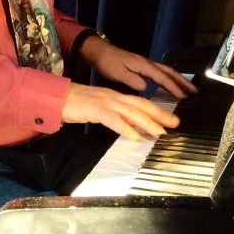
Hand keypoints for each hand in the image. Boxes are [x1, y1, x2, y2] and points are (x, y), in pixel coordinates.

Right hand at [61, 82, 178, 140]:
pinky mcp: (94, 109)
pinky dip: (124, 128)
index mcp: (115, 97)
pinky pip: (112, 119)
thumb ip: (117, 116)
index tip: (171, 119)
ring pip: (130, 111)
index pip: (140, 102)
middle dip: (159, 114)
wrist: (57, 97)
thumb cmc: (78, 104)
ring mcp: (104, 102)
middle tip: (175, 123)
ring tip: (160, 132)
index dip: (156, 110)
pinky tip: (134, 136)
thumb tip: (133, 128)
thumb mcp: (101, 109)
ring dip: (147, 122)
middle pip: (140, 104)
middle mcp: (113, 97)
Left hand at [79, 34, 197, 98]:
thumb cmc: (108, 62)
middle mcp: (147, 63)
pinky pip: (160, 72)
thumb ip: (132, 80)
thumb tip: (146, 88)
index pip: (162, 77)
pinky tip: (170, 85)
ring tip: (188, 89)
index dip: (173, 87)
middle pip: (169, 72)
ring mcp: (145, 64)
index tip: (183, 96)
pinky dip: (169, 78)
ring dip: (178, 80)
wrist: (100, 51)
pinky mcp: (142, 66)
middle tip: (195, 91)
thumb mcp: (118, 72)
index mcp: (143, 65)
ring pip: (166, 71)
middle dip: (182, 81)